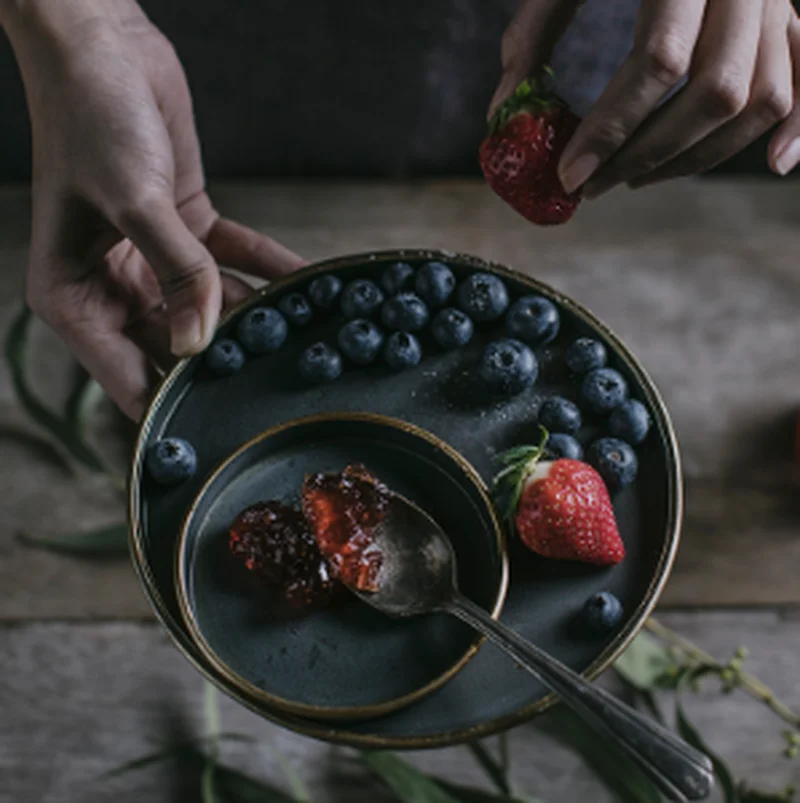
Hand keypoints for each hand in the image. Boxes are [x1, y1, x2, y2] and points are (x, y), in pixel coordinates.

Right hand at [5, 0, 304, 419]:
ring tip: (311, 343)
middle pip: (178, 349)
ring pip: (214, 308)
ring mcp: (154, 262)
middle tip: (285, 387)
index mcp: (75, 298)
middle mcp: (113, 288)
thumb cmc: (91, 118)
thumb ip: (176, 273)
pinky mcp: (189, 232)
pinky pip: (237, 262)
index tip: (223, 434)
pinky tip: (313, 288)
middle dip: (229, 364)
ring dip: (259, 320)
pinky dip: (271, 272)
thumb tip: (200, 342)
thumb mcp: (133, 202)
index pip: (128, 377)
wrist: (102, 45)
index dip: (173, 409)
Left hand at [491, 0, 799, 198]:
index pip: (657, 61)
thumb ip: (534, 33)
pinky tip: (774, 164)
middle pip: (715, 94)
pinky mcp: (790, 10)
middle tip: (595, 186)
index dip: (611, 130)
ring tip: (638, 178)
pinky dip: (799, 124)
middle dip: (647, 155)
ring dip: (698, 157)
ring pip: (761, 99)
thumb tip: (504, 113)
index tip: (570, 176)